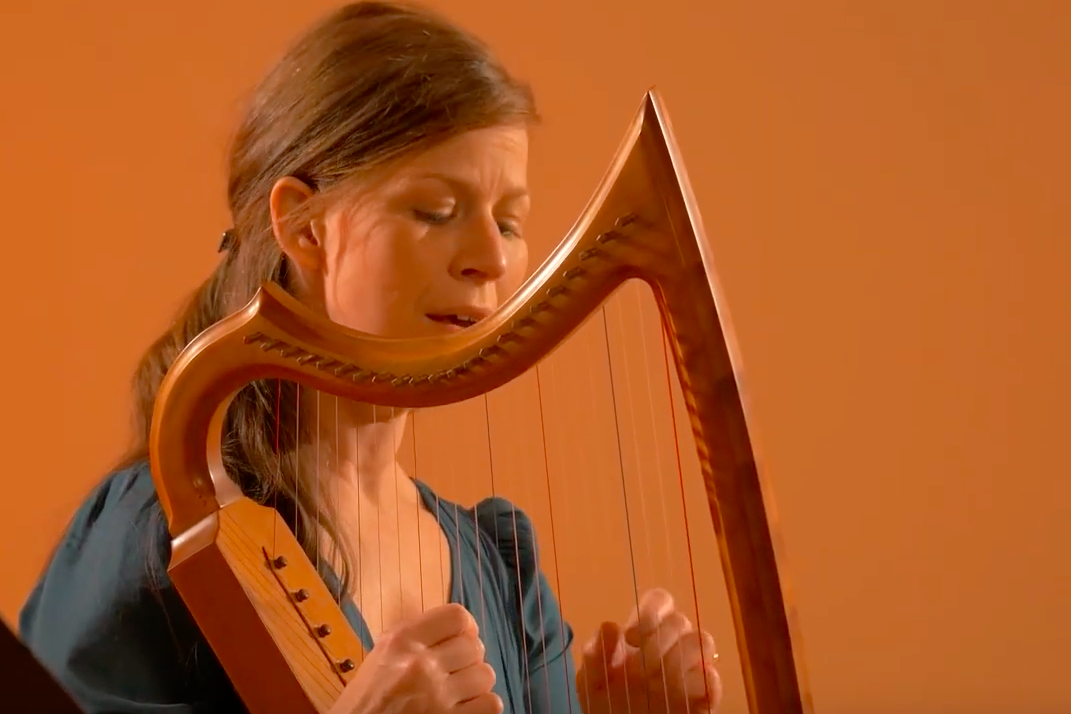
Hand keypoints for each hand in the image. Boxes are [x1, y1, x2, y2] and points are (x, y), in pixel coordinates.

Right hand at [329, 603, 501, 713]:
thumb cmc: (365, 700)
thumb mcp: (381, 657)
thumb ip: (416, 637)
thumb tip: (460, 626)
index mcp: (401, 642)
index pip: (457, 616)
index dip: (466, 628)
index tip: (461, 639)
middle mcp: (421, 665)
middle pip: (475, 647)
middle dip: (468, 660)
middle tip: (455, 672)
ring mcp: (437, 697)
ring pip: (485, 675)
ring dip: (475, 685)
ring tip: (457, 693)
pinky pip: (491, 705)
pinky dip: (482, 707)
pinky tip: (464, 709)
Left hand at [575, 588, 721, 713]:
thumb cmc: (605, 704)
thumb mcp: (591, 681)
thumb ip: (596, 655)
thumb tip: (611, 626)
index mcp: (644, 634)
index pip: (659, 600)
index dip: (650, 612)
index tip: (631, 639)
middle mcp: (670, 646)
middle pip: (680, 620)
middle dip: (660, 639)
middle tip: (641, 666)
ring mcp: (689, 670)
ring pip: (704, 641)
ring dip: (681, 656)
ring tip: (659, 680)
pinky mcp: (702, 697)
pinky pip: (713, 681)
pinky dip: (702, 682)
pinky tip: (680, 695)